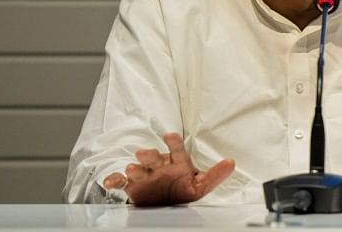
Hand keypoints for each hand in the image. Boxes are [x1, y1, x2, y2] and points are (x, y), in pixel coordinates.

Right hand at [101, 132, 235, 206]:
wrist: (165, 205)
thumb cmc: (182, 190)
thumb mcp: (200, 185)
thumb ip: (215, 175)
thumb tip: (231, 163)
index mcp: (177, 163)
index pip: (177, 149)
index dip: (174, 142)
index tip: (170, 135)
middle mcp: (159, 166)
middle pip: (153, 157)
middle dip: (149, 155)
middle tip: (144, 153)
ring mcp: (145, 175)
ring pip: (137, 168)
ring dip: (134, 167)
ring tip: (133, 168)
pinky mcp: (132, 186)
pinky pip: (121, 181)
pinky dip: (114, 180)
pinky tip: (111, 181)